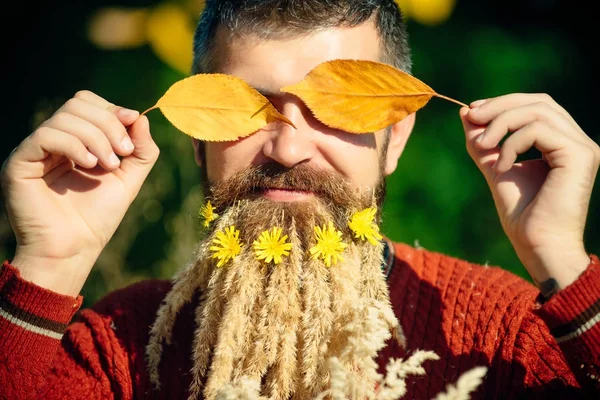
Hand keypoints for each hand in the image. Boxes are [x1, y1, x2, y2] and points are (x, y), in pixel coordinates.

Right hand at [0, 90, 159, 295]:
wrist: (74, 250)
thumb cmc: (98, 218)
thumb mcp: (129, 179)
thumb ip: (141, 149)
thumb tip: (141, 115)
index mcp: (74, 140)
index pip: (88, 103)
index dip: (113, 110)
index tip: (133, 129)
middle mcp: (52, 141)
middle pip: (78, 103)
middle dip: (108, 123)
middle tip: (123, 152)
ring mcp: (34, 150)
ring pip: (64, 117)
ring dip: (97, 137)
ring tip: (109, 165)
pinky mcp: (20, 163)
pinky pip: (46, 135)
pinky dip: (75, 145)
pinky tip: (90, 165)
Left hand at [460, 93, 599, 289]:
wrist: (537, 245)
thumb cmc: (521, 214)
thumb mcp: (496, 168)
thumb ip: (484, 143)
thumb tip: (466, 113)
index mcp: (562, 143)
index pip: (536, 106)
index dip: (503, 103)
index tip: (472, 112)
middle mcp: (577, 141)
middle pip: (539, 102)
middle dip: (500, 106)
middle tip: (471, 117)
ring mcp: (582, 147)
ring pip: (538, 111)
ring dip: (501, 124)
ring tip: (482, 146)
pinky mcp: (579, 155)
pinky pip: (538, 130)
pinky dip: (512, 143)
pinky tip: (502, 166)